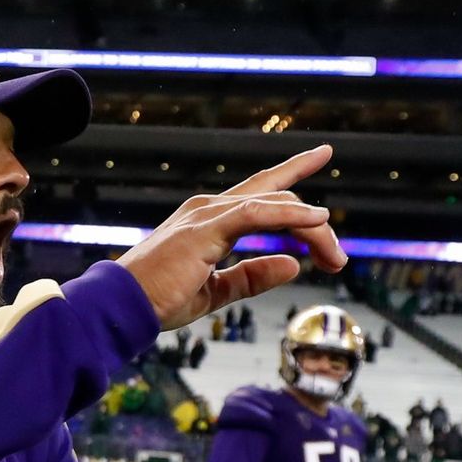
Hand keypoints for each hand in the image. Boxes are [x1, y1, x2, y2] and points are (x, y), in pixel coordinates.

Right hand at [117, 144, 347, 330]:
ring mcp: (208, 215)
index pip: (260, 191)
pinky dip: (291, 216)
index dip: (293, 172)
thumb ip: (252, 276)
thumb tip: (293, 265)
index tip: (323, 155)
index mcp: (208, 221)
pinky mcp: (207, 228)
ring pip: (276, 204)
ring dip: (312, 229)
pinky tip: (318, 221)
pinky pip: (260, 214)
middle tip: (339, 259)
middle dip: (315, 225)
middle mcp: (209, 209)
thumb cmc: (157, 300)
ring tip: (335, 257)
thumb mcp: (215, 290)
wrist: (122, 307)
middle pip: (278, 198)